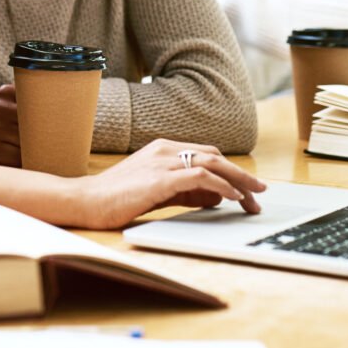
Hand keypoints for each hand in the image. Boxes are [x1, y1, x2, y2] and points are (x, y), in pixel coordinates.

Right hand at [71, 139, 265, 230]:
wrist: (87, 200)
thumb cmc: (117, 197)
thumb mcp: (158, 191)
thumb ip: (186, 191)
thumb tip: (216, 197)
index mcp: (163, 148)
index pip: (207, 154)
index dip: (231, 171)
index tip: (247, 190)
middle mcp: (165, 149)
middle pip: (215, 156)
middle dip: (241, 175)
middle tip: (260, 193)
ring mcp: (162, 161)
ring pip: (212, 163)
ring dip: (238, 181)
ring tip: (253, 197)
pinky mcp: (160, 178)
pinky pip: (200, 176)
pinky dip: (221, 186)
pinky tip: (233, 197)